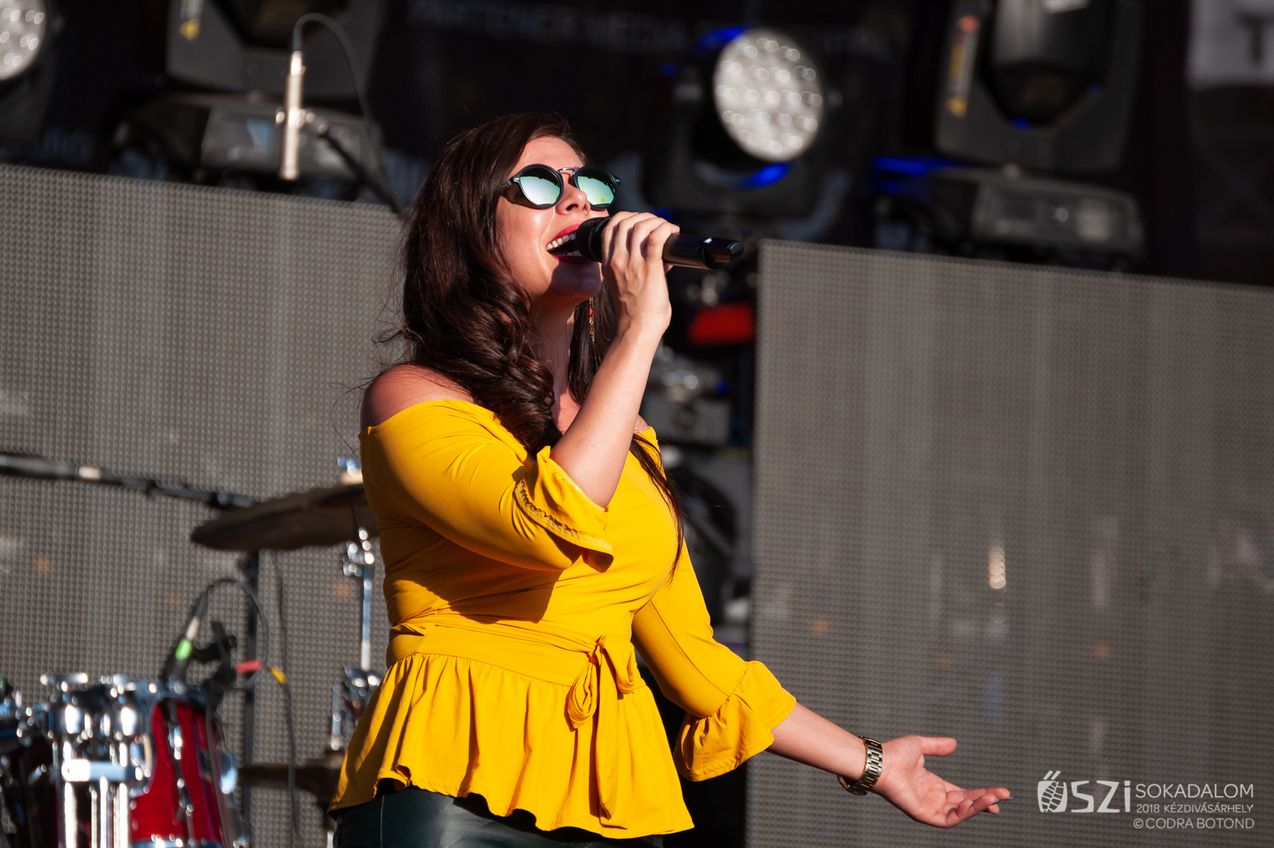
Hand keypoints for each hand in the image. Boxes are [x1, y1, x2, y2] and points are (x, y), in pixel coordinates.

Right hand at [596, 211, 678, 335]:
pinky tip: (672, 231)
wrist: (637, 329)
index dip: (625, 217)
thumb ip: (637, 268)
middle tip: (658, 223)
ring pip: (641, 226)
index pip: (610, 228)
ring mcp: (632, 263)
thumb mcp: (624, 285)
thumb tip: (662, 257)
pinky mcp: (649, 268)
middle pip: (625, 221)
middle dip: (644, 216)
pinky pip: (656, 237)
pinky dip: (666, 229)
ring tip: (667, 228)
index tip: (639, 220)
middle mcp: (617, 260)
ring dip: (657, 221)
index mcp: (608, 264)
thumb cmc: (635, 313)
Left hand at [871, 736, 1009, 827]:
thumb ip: (938, 746)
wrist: (879, 761)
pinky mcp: (923, 815)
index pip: (962, 793)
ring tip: (993, 799)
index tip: (1000, 791)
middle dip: (986, 801)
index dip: (981, 793)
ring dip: (978, 807)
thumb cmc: (893, 753)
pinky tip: (975, 802)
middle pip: (965, 804)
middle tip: (1005, 796)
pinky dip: (963, 813)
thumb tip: (955, 743)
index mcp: (933, 785)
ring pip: (960, 813)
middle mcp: (933, 798)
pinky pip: (948, 819)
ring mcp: (928, 808)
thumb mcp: (921, 746)